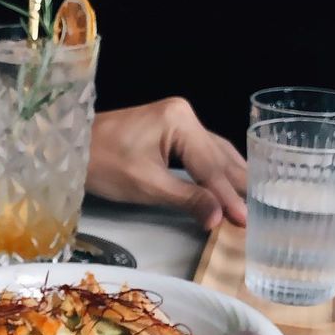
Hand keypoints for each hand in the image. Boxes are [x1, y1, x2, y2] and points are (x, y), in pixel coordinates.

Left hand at [87, 98, 246, 228]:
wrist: (71, 149)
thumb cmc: (103, 165)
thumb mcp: (146, 186)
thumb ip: (186, 199)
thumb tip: (219, 218)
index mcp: (181, 120)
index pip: (211, 165)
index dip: (228, 195)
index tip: (245, 219)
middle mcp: (185, 115)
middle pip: (219, 155)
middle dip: (239, 184)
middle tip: (263, 210)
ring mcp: (177, 121)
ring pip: (213, 153)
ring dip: (231, 177)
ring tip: (254, 199)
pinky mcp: (169, 131)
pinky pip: (200, 153)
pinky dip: (214, 171)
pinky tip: (227, 184)